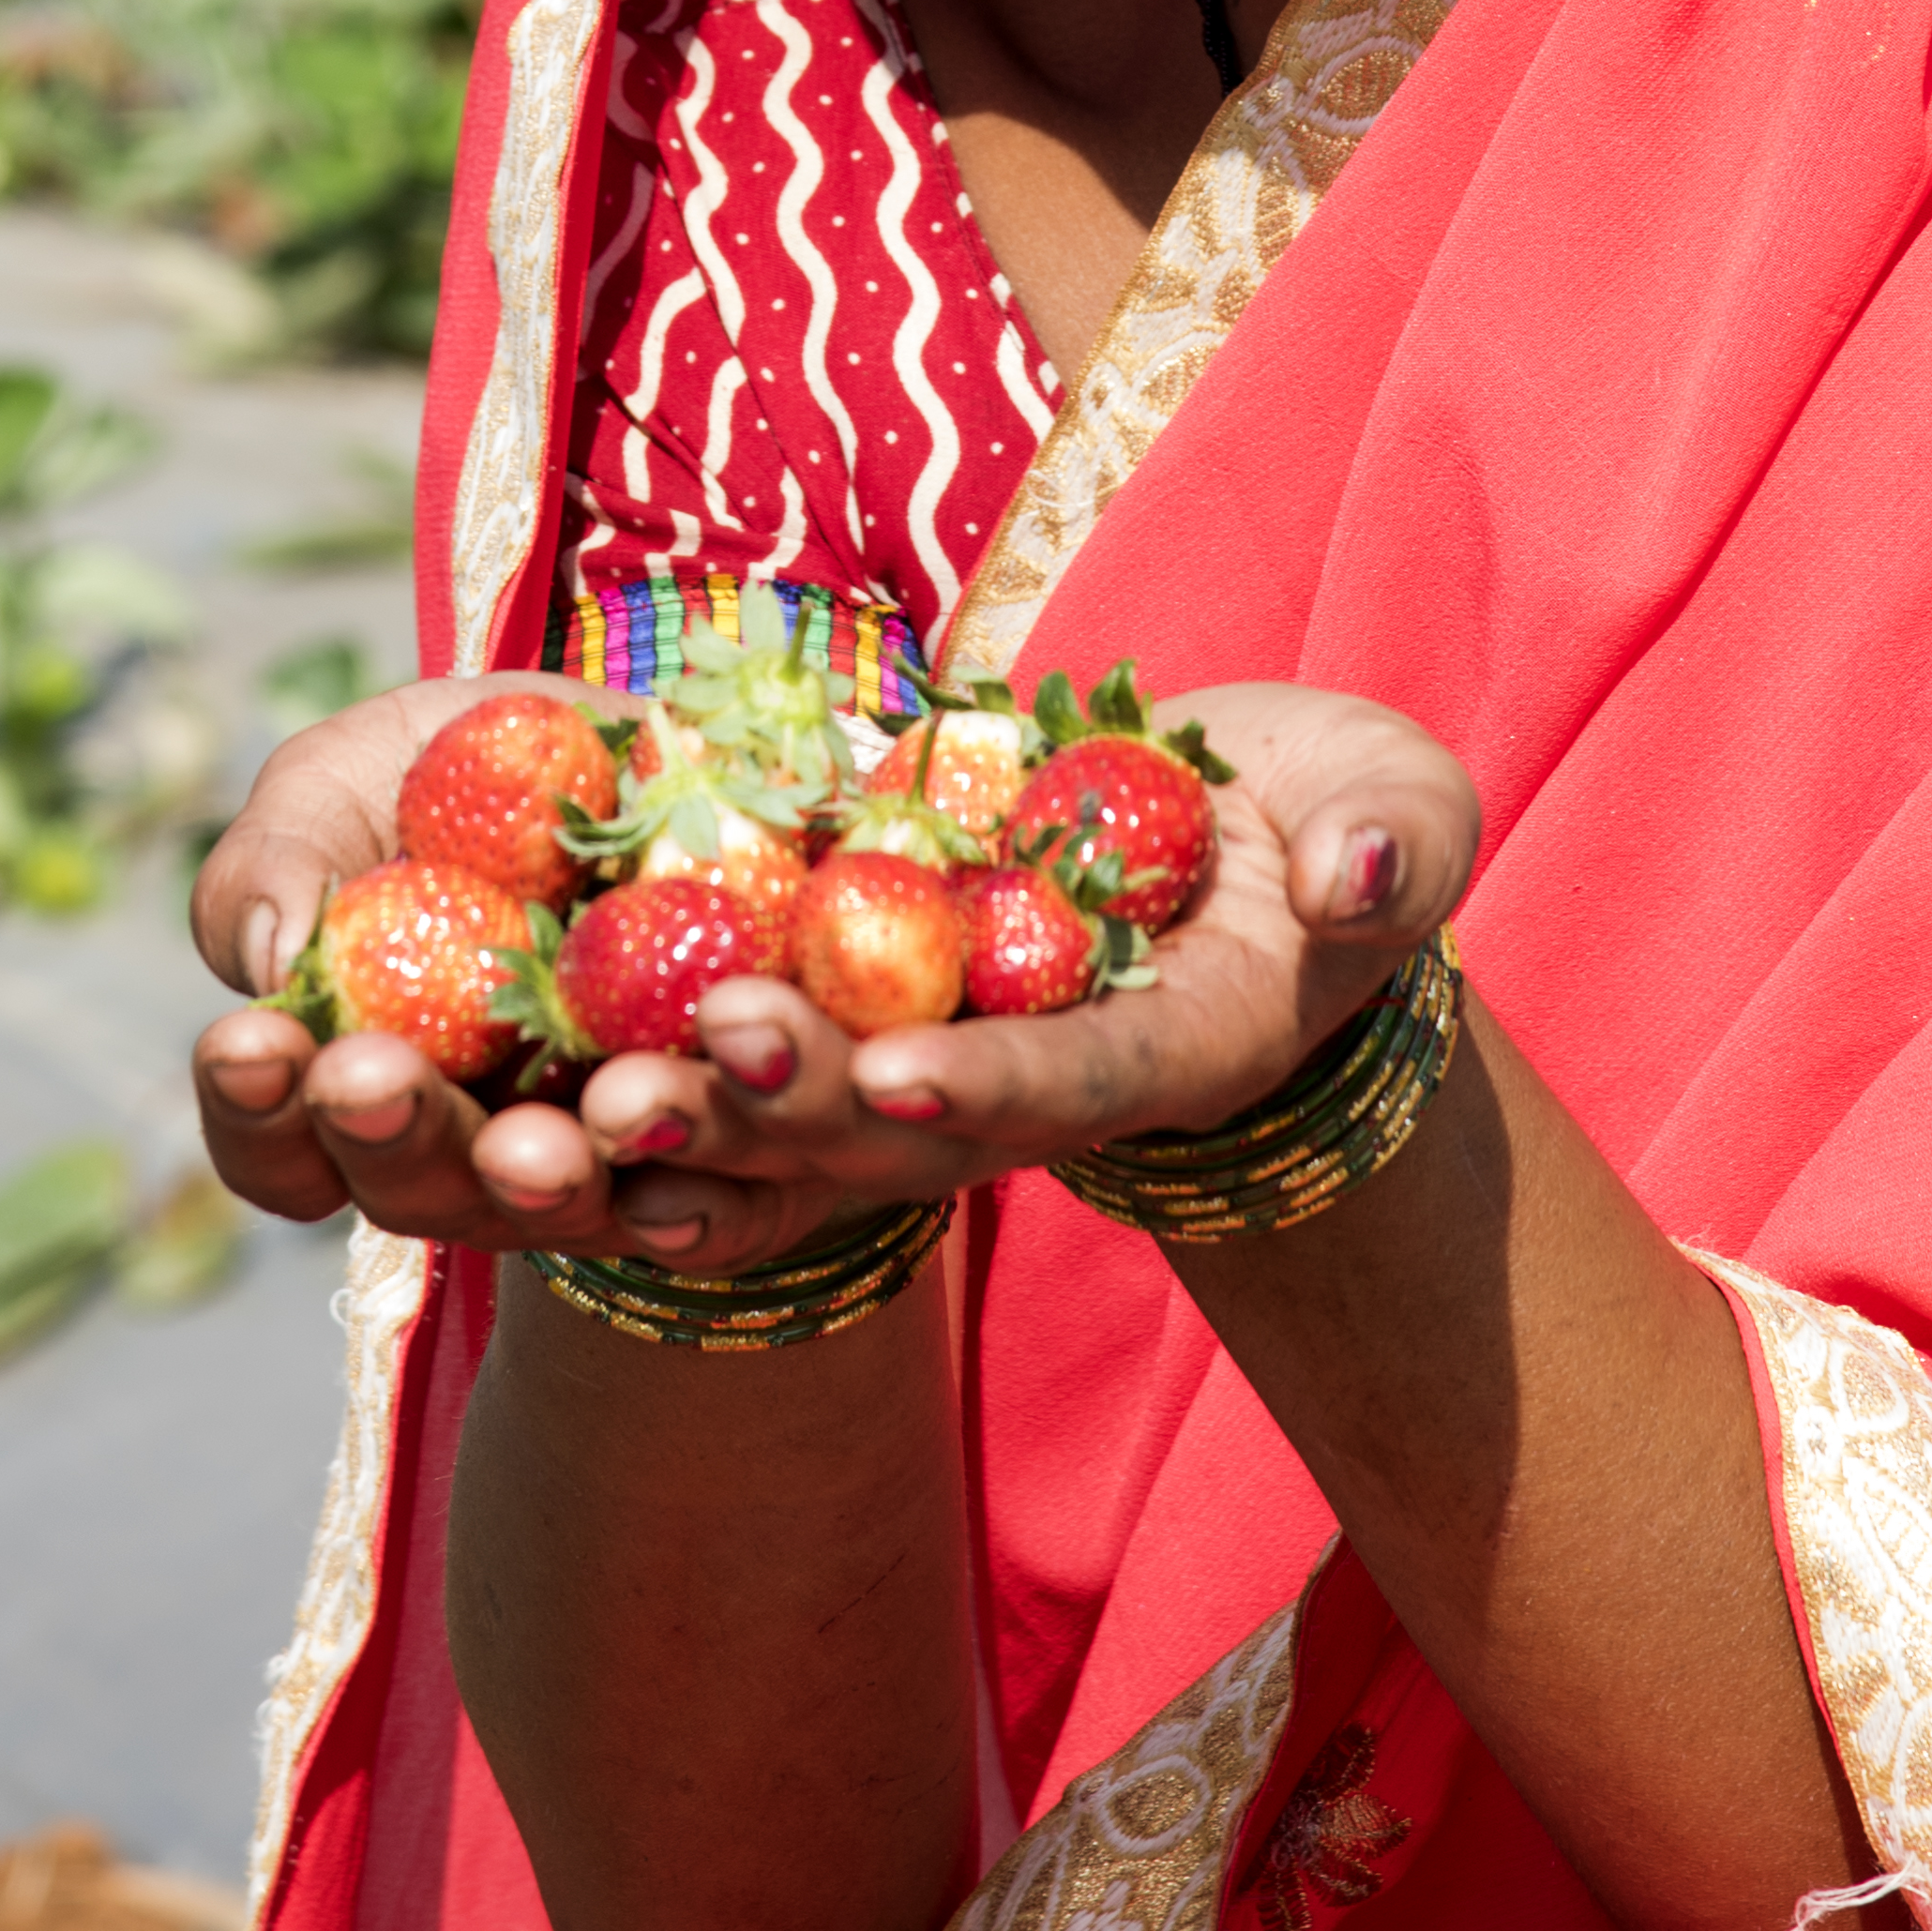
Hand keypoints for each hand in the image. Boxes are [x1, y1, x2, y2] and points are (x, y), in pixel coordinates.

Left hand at [185, 675, 1482, 1285]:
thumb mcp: (1401, 804)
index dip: (982, 1088)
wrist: (1257, 852)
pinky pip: (743, 1067)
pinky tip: (530, 1083)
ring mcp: (935, 1060)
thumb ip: (1395, 840)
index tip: (897, 1078)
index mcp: (1165, 1049)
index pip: (1066, 1083)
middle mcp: (1031, 1083)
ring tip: (562, 1098)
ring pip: (790, 1117)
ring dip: (679, 1115)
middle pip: (888, 1126)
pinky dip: (649, 1084)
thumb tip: (1358, 872)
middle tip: (658, 1081)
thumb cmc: (1346, 819)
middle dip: (776, 1110)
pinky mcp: (861, 1013)